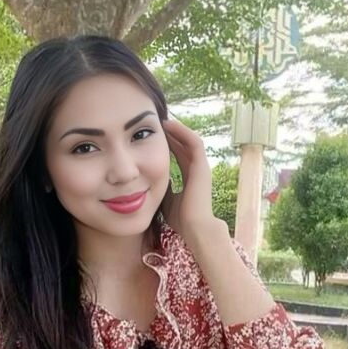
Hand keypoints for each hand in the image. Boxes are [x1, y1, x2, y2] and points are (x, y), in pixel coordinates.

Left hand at [160, 118, 220, 240]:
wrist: (194, 227)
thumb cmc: (181, 219)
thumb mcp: (165, 200)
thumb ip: (160, 188)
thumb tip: (145, 182)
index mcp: (189, 179)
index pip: (178, 156)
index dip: (168, 145)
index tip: (152, 137)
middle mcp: (197, 171)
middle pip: (184, 146)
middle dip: (172, 135)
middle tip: (157, 124)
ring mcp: (201, 168)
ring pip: (190, 141)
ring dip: (177, 130)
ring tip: (164, 121)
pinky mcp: (202, 166)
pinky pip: (194, 142)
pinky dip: (183, 132)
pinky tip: (170, 125)